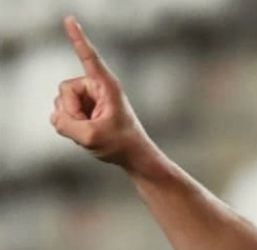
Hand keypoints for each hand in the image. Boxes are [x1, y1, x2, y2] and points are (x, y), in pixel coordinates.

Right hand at [51, 16, 155, 169]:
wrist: (133, 156)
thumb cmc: (121, 144)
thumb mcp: (92, 137)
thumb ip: (66, 124)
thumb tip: (55, 116)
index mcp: (106, 86)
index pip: (88, 58)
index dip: (77, 39)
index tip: (69, 20)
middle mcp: (95, 87)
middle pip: (64, 89)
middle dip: (71, 111)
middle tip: (91, 126)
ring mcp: (87, 98)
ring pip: (60, 103)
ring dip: (71, 120)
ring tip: (93, 130)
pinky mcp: (82, 108)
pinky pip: (62, 114)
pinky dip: (70, 126)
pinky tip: (87, 132)